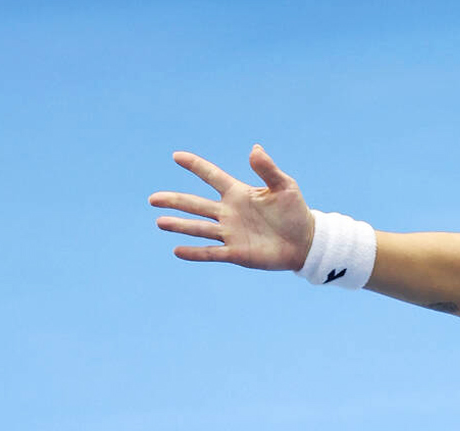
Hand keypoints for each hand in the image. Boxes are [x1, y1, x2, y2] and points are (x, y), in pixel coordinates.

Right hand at [149, 145, 313, 270]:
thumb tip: (254, 149)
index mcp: (238, 193)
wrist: (306, 243)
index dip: (195, 166)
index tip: (177, 156)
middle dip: (174, 200)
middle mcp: (229, 212)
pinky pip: (211, 252)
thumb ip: (268, 169)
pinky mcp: (237, 253)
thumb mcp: (285, 187)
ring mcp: (231, 233)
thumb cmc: (296, 212)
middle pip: (195, 204)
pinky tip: (177, 251)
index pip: (211, 176)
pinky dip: (195, 252)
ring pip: (199, 228)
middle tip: (153, 198)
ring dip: (179, 225)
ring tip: (160, 222)